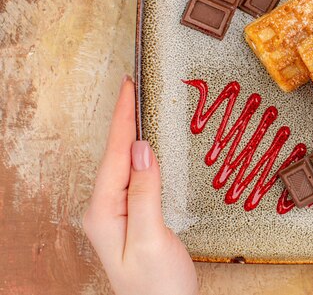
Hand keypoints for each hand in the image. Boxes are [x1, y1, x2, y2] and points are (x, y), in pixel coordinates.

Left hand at [83, 76, 197, 294]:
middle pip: (115, 154)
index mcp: (104, 211)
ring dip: (131, 134)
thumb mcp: (151, 238)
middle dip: (124, 119)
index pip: (115, 154)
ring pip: (123, 163)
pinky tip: (145, 146)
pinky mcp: (131, 216)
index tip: (129, 87)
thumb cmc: (157, 285)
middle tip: (134, 87)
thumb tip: (143, 149)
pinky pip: (133, 176)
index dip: (123, 118)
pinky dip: (140, 154)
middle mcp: (104, 209)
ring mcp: (116, 213)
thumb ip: (144, 193)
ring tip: (138, 107)